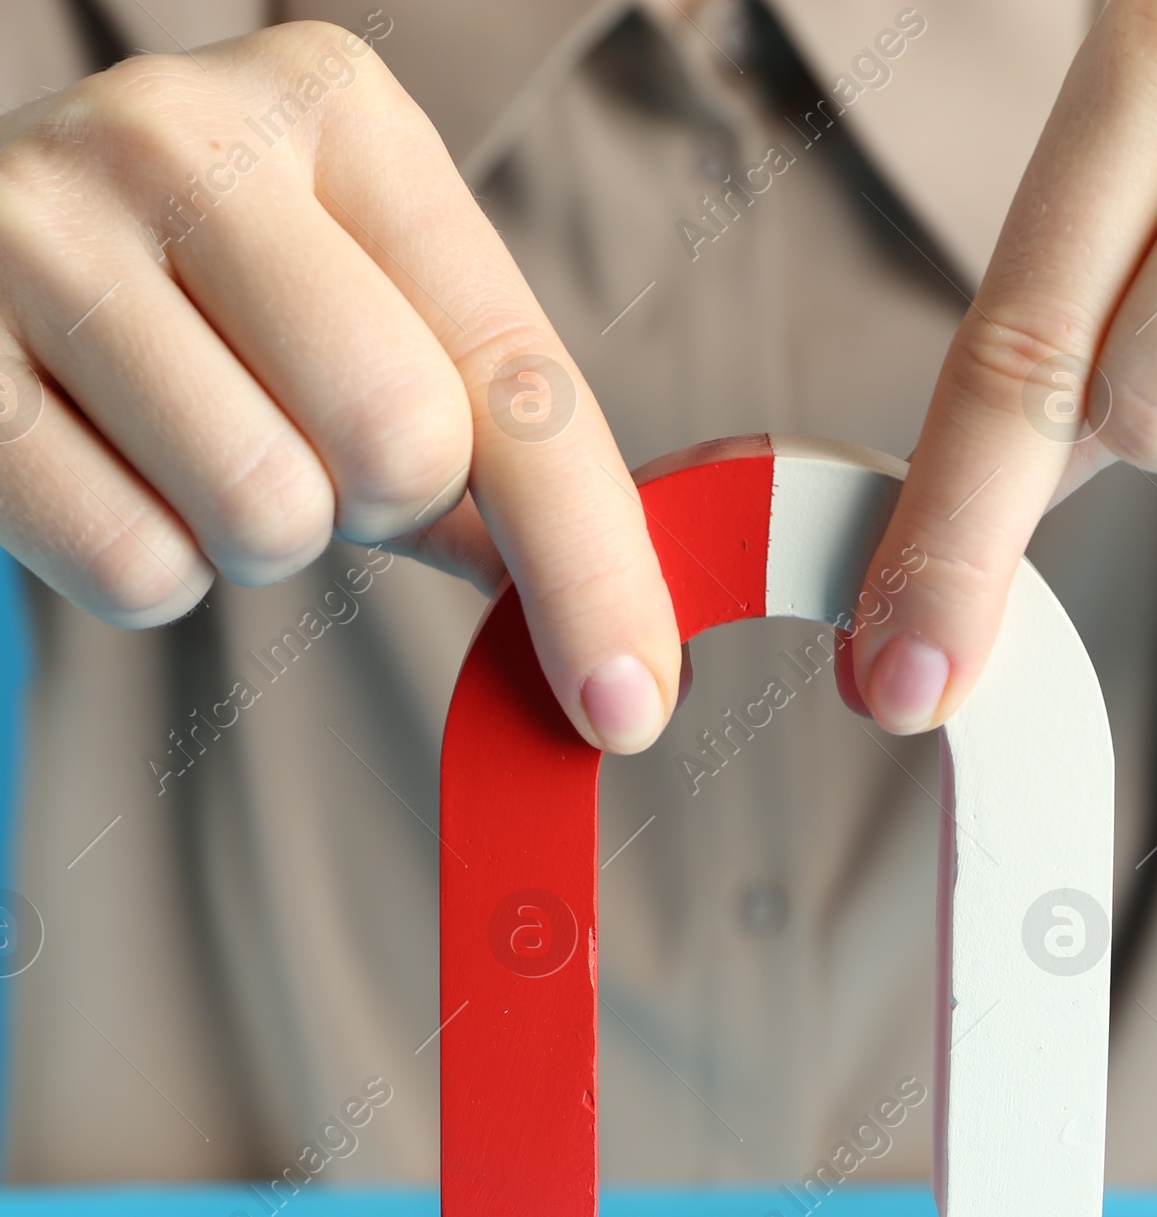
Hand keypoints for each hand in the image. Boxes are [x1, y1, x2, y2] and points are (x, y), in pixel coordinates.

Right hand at [0, 21, 679, 749]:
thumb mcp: (355, 310)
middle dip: (370, 506)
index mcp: (329, 106)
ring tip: (178, 436)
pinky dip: (139, 564)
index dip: (590, 564)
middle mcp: (182, 134)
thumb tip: (617, 627)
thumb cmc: (192, 296)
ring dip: (246, 537)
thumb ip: (486, 442)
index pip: (519, 380)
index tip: (631, 703)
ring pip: (266, 519)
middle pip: (402, 451)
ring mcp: (41, 235)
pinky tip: (94, 459)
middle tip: (295, 442)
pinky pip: (137, 570)